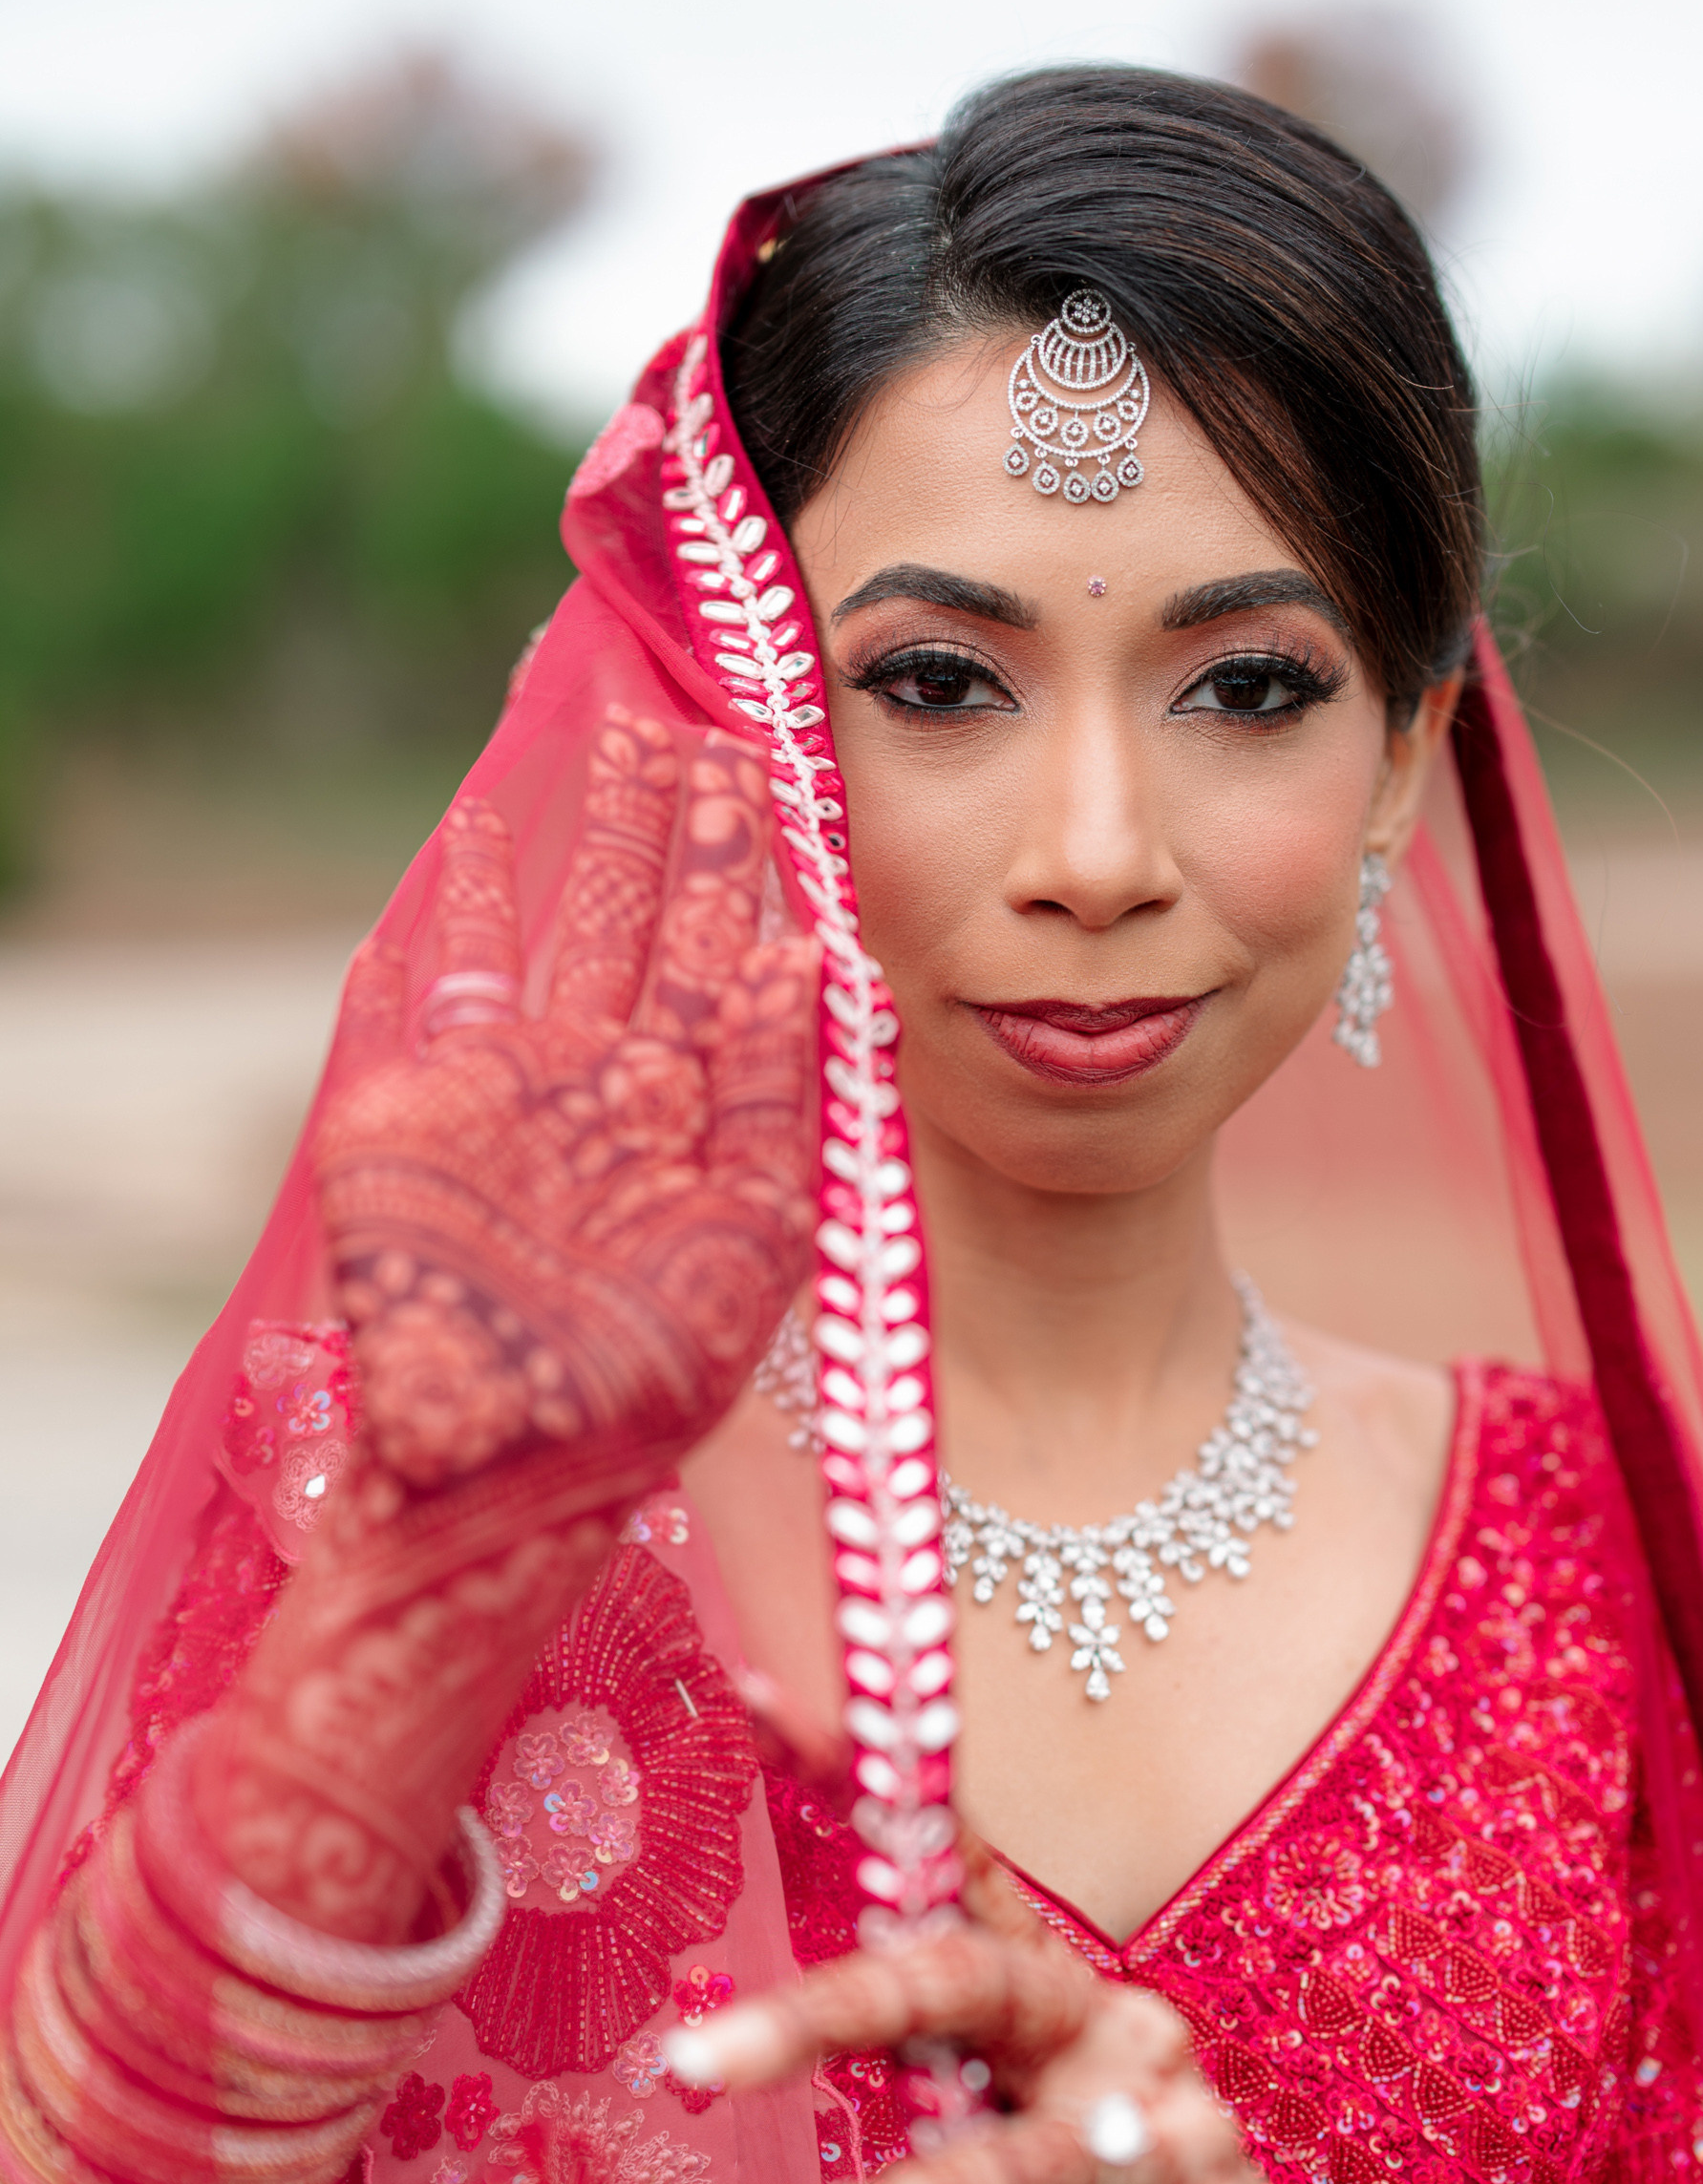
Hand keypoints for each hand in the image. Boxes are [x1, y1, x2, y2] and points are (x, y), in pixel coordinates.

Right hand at [315, 712, 817, 1493]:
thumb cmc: (652, 1378)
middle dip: (664, 821)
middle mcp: (602, 1083)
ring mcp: (505, 1090)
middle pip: (639, 920)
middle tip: (690, 715)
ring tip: (599, 737)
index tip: (769, 764)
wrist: (513, 1468)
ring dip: (568, 838)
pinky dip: (439, 921)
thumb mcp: (754, 1236)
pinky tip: (470, 841)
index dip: (744, 860)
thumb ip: (778, 1099)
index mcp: (691, 1110)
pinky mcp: (404, 1115)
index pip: (726, 952)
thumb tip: (816, 960)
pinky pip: (416, 995)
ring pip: (543, 930)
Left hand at [671, 1859, 1498, 2183]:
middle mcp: (1122, 2039)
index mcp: (1065, 1988)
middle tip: (689, 2056)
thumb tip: (753, 2000)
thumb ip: (920, 2048)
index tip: (754, 1697)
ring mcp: (1171, 2148)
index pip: (956, 1867)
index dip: (865, 1780)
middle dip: (824, 2014)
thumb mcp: (1017, 2112)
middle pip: (968, 1991)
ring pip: (1000, 2174)